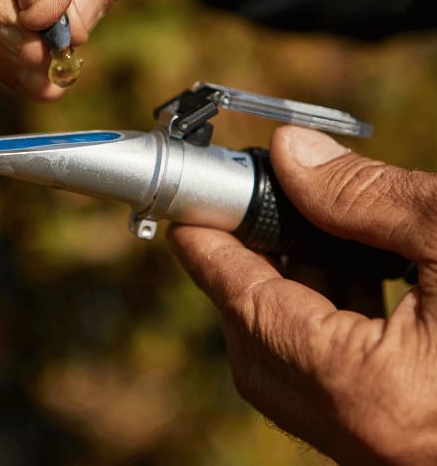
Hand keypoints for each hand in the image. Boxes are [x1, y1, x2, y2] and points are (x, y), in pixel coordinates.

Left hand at [169, 125, 436, 462]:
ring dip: (284, 299)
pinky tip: (345, 275)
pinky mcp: (401, 440)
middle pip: (259, 349)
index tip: (189, 214)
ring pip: (291, 370)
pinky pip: (331, 384)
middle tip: (249, 215)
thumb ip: (364, 195)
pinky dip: (323, 326)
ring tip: (301, 234)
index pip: (252, 310)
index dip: (211, 255)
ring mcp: (383, 449)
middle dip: (244, 276)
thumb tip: (293, 154)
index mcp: (374, 392)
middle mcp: (368, 438)